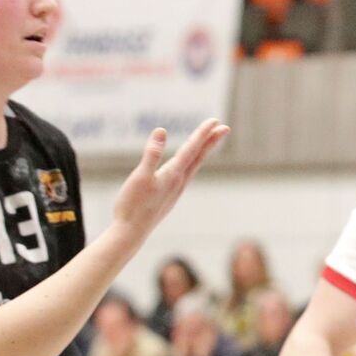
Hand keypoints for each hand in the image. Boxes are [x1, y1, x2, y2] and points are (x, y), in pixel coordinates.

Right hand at [109, 120, 230, 246]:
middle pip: (199, 156)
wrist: (131, 233)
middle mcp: (179, 182)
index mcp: (173, 174)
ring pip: (194, 166)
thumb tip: (161, 131)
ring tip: (210, 142)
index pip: (192, 148)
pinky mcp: (169, 197)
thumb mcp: (140, 176)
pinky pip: (186, 175)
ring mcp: (175, 190)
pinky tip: (188, 165)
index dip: (203, 133)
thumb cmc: (133, 205)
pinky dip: (192, 164)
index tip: (215, 121)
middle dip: (211, 140)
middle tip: (225, 127)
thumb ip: (152, 154)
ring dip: (203, 151)